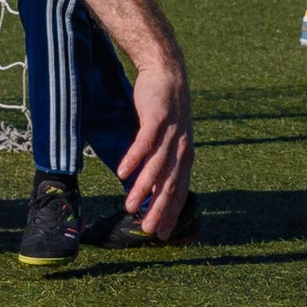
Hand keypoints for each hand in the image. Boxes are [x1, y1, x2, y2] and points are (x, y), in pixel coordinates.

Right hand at [111, 59, 193, 235]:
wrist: (167, 72)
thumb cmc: (165, 108)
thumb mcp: (169, 138)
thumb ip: (163, 161)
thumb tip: (149, 184)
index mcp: (185, 156)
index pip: (180, 191)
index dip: (171, 213)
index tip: (160, 234)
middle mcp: (181, 148)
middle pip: (169, 184)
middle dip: (158, 210)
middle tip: (145, 230)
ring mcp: (170, 133)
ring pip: (156, 167)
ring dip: (142, 189)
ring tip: (128, 207)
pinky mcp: (156, 118)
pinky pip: (144, 143)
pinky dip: (133, 159)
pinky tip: (120, 173)